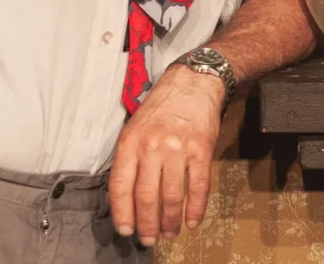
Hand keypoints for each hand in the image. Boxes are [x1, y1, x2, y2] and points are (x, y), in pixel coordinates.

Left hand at [109, 64, 223, 245]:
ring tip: (169, 233)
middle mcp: (152, 147)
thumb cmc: (161, 107)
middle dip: (147, 224)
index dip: (122, 213)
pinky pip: (198, 187)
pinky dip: (196, 209)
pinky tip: (192, 221)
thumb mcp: (134, 127)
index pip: (121, 186)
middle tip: (149, 239)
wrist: (192, 83)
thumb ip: (129, 158)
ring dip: (170, 221)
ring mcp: (178, 149)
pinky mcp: (201, 150)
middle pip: (146, 197)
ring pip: (172, 197)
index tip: (126, 229)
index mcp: (131, 142)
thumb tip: (125, 196)